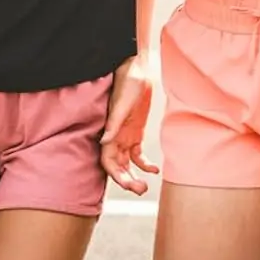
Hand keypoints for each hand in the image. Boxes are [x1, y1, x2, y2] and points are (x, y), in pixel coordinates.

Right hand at [99, 56, 158, 195]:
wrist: (139, 69)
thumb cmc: (128, 82)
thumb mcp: (122, 102)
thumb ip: (114, 122)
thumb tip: (104, 141)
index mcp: (109, 131)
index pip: (107, 160)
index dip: (114, 174)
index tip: (126, 183)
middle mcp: (115, 137)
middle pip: (117, 166)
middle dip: (126, 180)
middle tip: (140, 190)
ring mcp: (126, 136)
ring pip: (127, 163)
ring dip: (134, 176)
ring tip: (144, 187)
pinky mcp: (136, 132)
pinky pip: (138, 153)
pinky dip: (145, 163)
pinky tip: (154, 169)